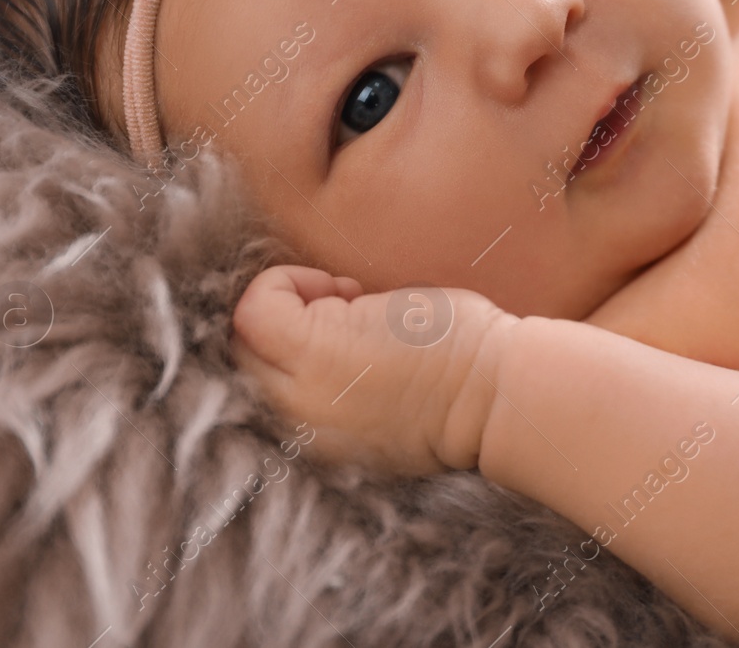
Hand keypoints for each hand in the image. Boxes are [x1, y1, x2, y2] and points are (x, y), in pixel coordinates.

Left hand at [230, 265, 517, 475]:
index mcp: (312, 356)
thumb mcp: (379, 298)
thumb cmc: (449, 334)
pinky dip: (304, 389)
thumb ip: (317, 305)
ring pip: (260, 385)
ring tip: (345, 343)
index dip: (289, 283)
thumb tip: (293, 310)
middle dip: (280, 319)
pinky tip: (351, 376)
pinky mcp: (332, 456)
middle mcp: (299, 405)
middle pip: (244, 350)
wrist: (494, 397)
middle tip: (335, 308)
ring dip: (287, 356)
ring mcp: (314, 438)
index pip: (252, 309)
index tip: (335, 285)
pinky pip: (289, 416)